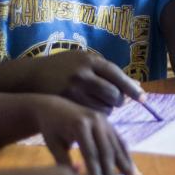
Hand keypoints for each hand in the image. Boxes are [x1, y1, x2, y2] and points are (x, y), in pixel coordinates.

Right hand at [18, 50, 141, 113]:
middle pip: (113, 94)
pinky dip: (98, 115)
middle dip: (119, 101)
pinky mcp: (67, 103)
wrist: (31, 77)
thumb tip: (135, 84)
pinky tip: (93, 110)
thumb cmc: (63, 68)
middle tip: (117, 102)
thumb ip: (107, 71)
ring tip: (103, 105)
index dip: (132, 88)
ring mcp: (73, 89)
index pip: (117, 75)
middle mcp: (82, 73)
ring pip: (104, 107)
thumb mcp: (83, 62)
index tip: (143, 98)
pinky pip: (92, 114)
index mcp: (89, 60)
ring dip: (109, 109)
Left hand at [29, 96, 138, 174]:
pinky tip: (131, 166)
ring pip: (117, 145)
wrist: (54, 107)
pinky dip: (126, 154)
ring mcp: (104, 120)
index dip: (96, 173)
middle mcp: (95, 120)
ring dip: (126, 163)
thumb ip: (64, 162)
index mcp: (80, 125)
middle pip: (106, 150)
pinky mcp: (108, 122)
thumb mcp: (53, 145)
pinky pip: (119, 140)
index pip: (90, 154)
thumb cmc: (51, 129)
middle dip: (112, 171)